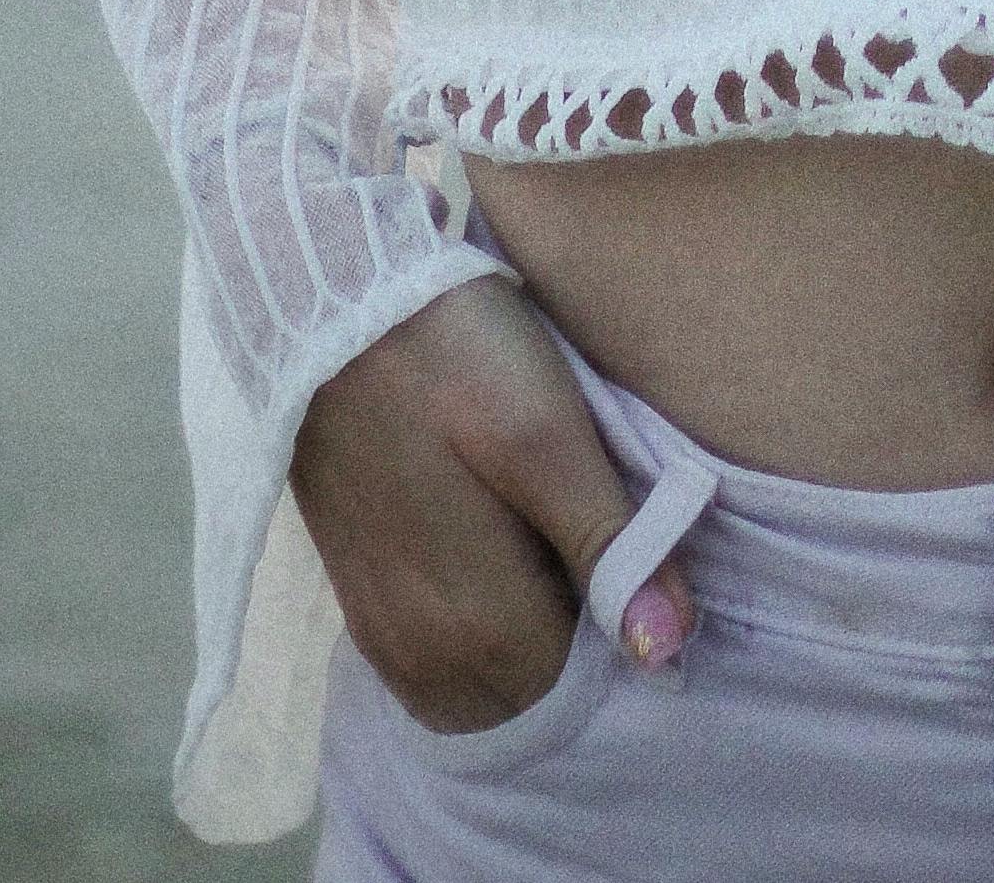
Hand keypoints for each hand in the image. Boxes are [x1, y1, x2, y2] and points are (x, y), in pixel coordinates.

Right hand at [289, 272, 691, 731]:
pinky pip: (436, 663)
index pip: (586, 683)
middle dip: (575, 639)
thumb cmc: (454, 356)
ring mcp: (383, 634)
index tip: (637, 556)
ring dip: (527, 638)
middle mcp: (425, 656)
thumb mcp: (550, 434)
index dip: (624, 625)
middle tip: (599, 541)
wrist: (328, 302)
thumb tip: (664, 651)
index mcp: (481, 625)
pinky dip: (477, 634)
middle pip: (535, 691)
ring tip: (549, 538)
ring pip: (484, 684)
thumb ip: (608, 544)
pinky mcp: (358, 600)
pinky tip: (498, 553)